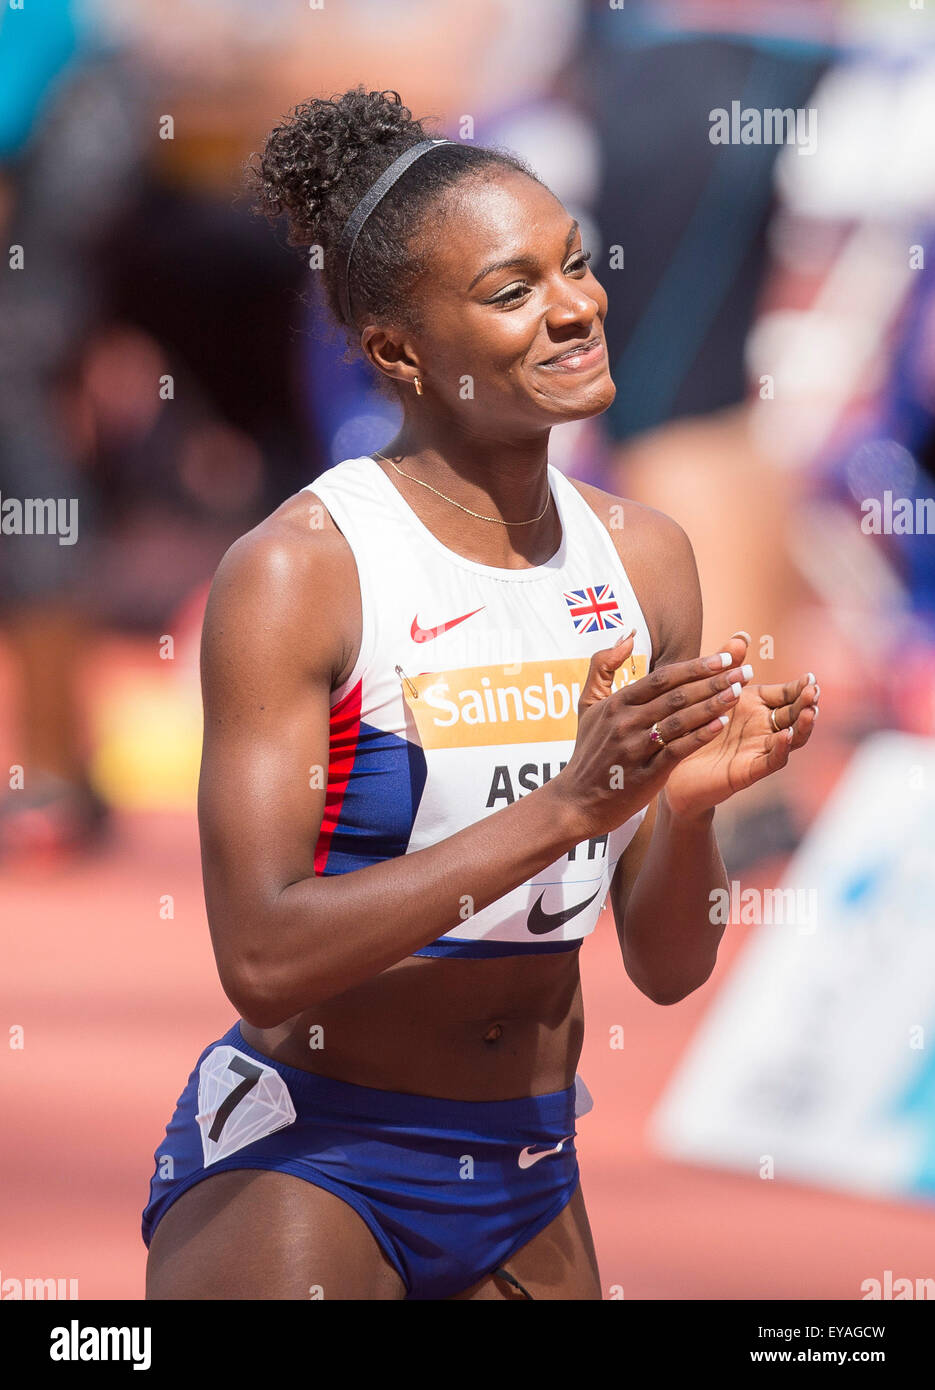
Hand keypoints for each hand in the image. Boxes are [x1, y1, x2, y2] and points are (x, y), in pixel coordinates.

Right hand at [550, 630, 754, 838]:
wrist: (576, 801)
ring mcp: (635, 748)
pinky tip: (721, 725)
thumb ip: (602, 666)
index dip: (694, 666)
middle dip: (713, 681)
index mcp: (615, 704)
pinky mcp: (645, 774)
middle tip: (743, 670)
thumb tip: (627, 634)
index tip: (723, 657)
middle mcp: (625, 722)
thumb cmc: (587, 751)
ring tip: (738, 692)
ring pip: (680, 721)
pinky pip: (677, 750)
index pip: (661, 678)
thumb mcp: (587, 705)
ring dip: (712, 705)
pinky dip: (699, 736)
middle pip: (676, 696)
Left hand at [664, 633, 819, 820]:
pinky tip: (785, 737)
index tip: (810, 677)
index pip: (787, 694)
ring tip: (809, 711)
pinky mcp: (748, 770)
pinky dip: (780, 749)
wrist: (670, 764)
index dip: (800, 687)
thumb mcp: (709, 692)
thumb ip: (727, 665)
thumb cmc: (691, 725)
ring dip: (802, 725)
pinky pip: (770, 760)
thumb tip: (742, 635)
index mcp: (757, 706)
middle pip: (794, 713)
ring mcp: (759, 749)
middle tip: (814, 691)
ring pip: (791, 738)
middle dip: (807, 702)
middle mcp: (763, 727)